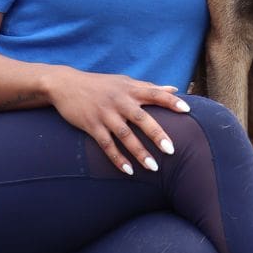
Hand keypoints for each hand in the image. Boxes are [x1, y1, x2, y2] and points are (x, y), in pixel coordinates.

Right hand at [44, 67, 189, 175]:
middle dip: (156, 134)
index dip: (171, 101)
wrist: (65, 84)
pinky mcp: (91, 125)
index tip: (187, 110)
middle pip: (141, 118)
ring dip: (139, 152)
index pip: (155, 93)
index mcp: (130, 89)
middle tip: (171, 151)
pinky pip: (106, 145)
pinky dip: (117, 158)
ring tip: (153, 168)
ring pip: (124, 135)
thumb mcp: (124, 81)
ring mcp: (105, 114)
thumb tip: (175, 89)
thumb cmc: (100, 84)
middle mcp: (119, 101)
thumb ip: (149, 87)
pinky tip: (128, 170)